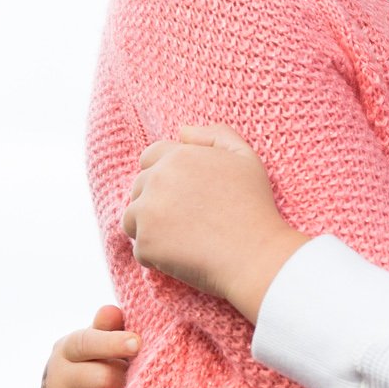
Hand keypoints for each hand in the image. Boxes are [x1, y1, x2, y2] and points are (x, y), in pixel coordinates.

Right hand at [42, 305, 136, 387]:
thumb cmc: (99, 370)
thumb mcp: (104, 348)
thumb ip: (109, 330)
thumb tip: (112, 311)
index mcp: (66, 349)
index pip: (86, 342)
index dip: (112, 342)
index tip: (137, 343)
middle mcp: (54, 378)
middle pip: (103, 378)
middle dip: (125, 382)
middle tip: (133, 384)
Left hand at [122, 125, 309, 319]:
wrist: (255, 255)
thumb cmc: (254, 207)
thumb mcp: (245, 158)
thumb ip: (216, 135)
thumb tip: (182, 131)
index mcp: (178, 156)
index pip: (150, 158)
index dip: (166, 175)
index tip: (185, 195)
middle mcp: (157, 179)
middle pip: (139, 188)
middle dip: (157, 202)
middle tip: (191, 220)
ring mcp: (148, 211)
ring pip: (133, 218)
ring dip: (151, 228)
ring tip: (184, 238)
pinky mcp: (146, 243)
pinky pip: (140, 249)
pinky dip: (157, 256)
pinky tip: (185, 255)